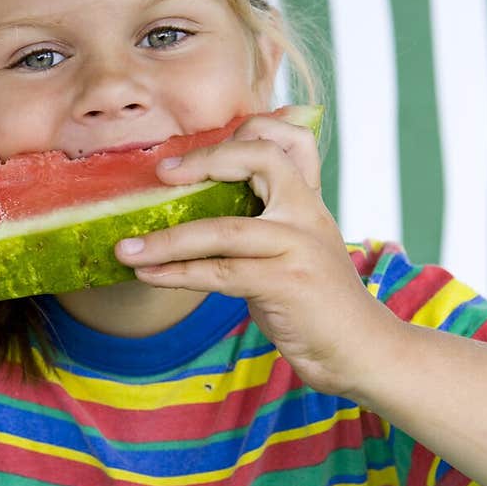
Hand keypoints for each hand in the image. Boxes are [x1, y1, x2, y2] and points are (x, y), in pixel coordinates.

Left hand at [115, 111, 395, 396]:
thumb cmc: (319, 309)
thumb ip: (264, 228)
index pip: (288, 140)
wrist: (361, 352)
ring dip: (167, 239)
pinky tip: (148, 276)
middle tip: (160, 176)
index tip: (198, 152)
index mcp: (310, 202)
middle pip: (261, 159)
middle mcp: (308, 215)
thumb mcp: (298, 255)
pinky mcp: (287, 284)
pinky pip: (220, 273)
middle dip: (204, 161)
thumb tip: (199, 218)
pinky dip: (177, 273)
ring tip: (126, 249)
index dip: (244, 132)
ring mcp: (300, 247)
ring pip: (223, 229)